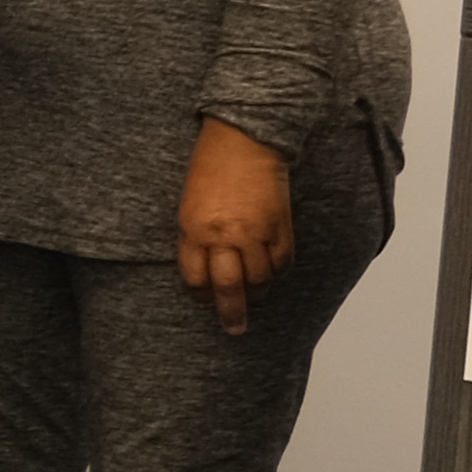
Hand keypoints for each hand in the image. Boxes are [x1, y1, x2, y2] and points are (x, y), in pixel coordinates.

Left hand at [178, 116, 293, 334]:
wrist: (244, 143)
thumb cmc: (210, 170)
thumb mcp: (189, 207)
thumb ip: (197, 239)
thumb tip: (205, 271)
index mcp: (195, 230)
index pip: (195, 278)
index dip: (201, 295)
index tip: (205, 302)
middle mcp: (225, 235)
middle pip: (229, 287)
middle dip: (231, 313)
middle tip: (234, 329)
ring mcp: (255, 232)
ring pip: (260, 279)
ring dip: (258, 294)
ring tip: (255, 299)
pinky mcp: (280, 227)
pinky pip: (282, 262)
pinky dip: (277, 274)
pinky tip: (272, 277)